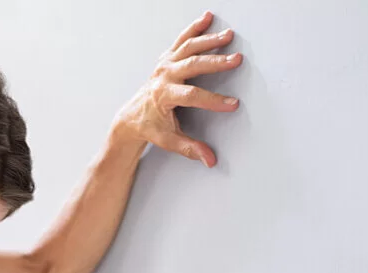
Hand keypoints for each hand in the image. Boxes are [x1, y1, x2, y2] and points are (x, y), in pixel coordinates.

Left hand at [112, 11, 242, 166]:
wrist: (131, 117)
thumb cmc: (150, 127)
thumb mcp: (168, 140)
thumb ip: (189, 149)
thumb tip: (210, 160)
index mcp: (164, 96)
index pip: (192, 97)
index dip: (213, 100)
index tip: (232, 104)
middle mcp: (164, 77)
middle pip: (192, 66)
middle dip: (215, 62)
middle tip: (236, 59)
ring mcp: (164, 65)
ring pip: (188, 48)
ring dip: (209, 40)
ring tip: (228, 35)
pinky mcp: (166, 59)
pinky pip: (181, 40)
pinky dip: (194, 28)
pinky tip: (206, 18)